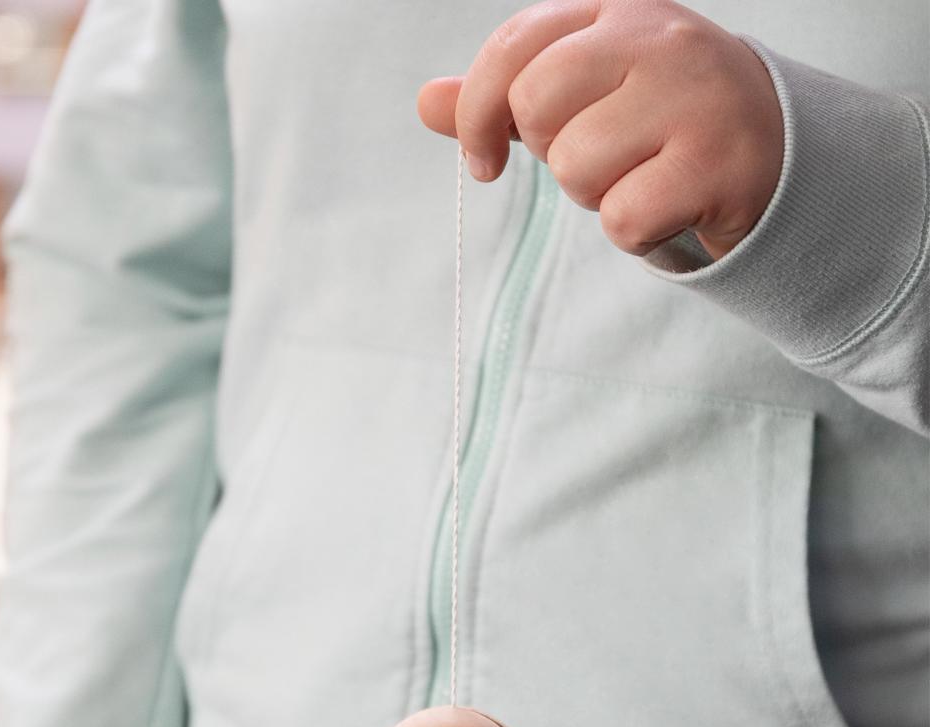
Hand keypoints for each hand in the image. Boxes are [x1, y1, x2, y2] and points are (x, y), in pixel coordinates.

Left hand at [417, 0, 783, 259]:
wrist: (773, 149)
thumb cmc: (659, 121)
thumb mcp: (583, 92)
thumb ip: (504, 96)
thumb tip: (424, 102)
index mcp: (616, 9)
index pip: (514, 47)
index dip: (478, 112)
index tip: (481, 160)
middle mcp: (658, 37)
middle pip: (538, 109)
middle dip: (554, 154)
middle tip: (603, 157)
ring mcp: (694, 95)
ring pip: (577, 170)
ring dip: (598, 196)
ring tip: (644, 176)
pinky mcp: (718, 161)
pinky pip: (622, 219)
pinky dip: (634, 233)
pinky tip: (668, 207)